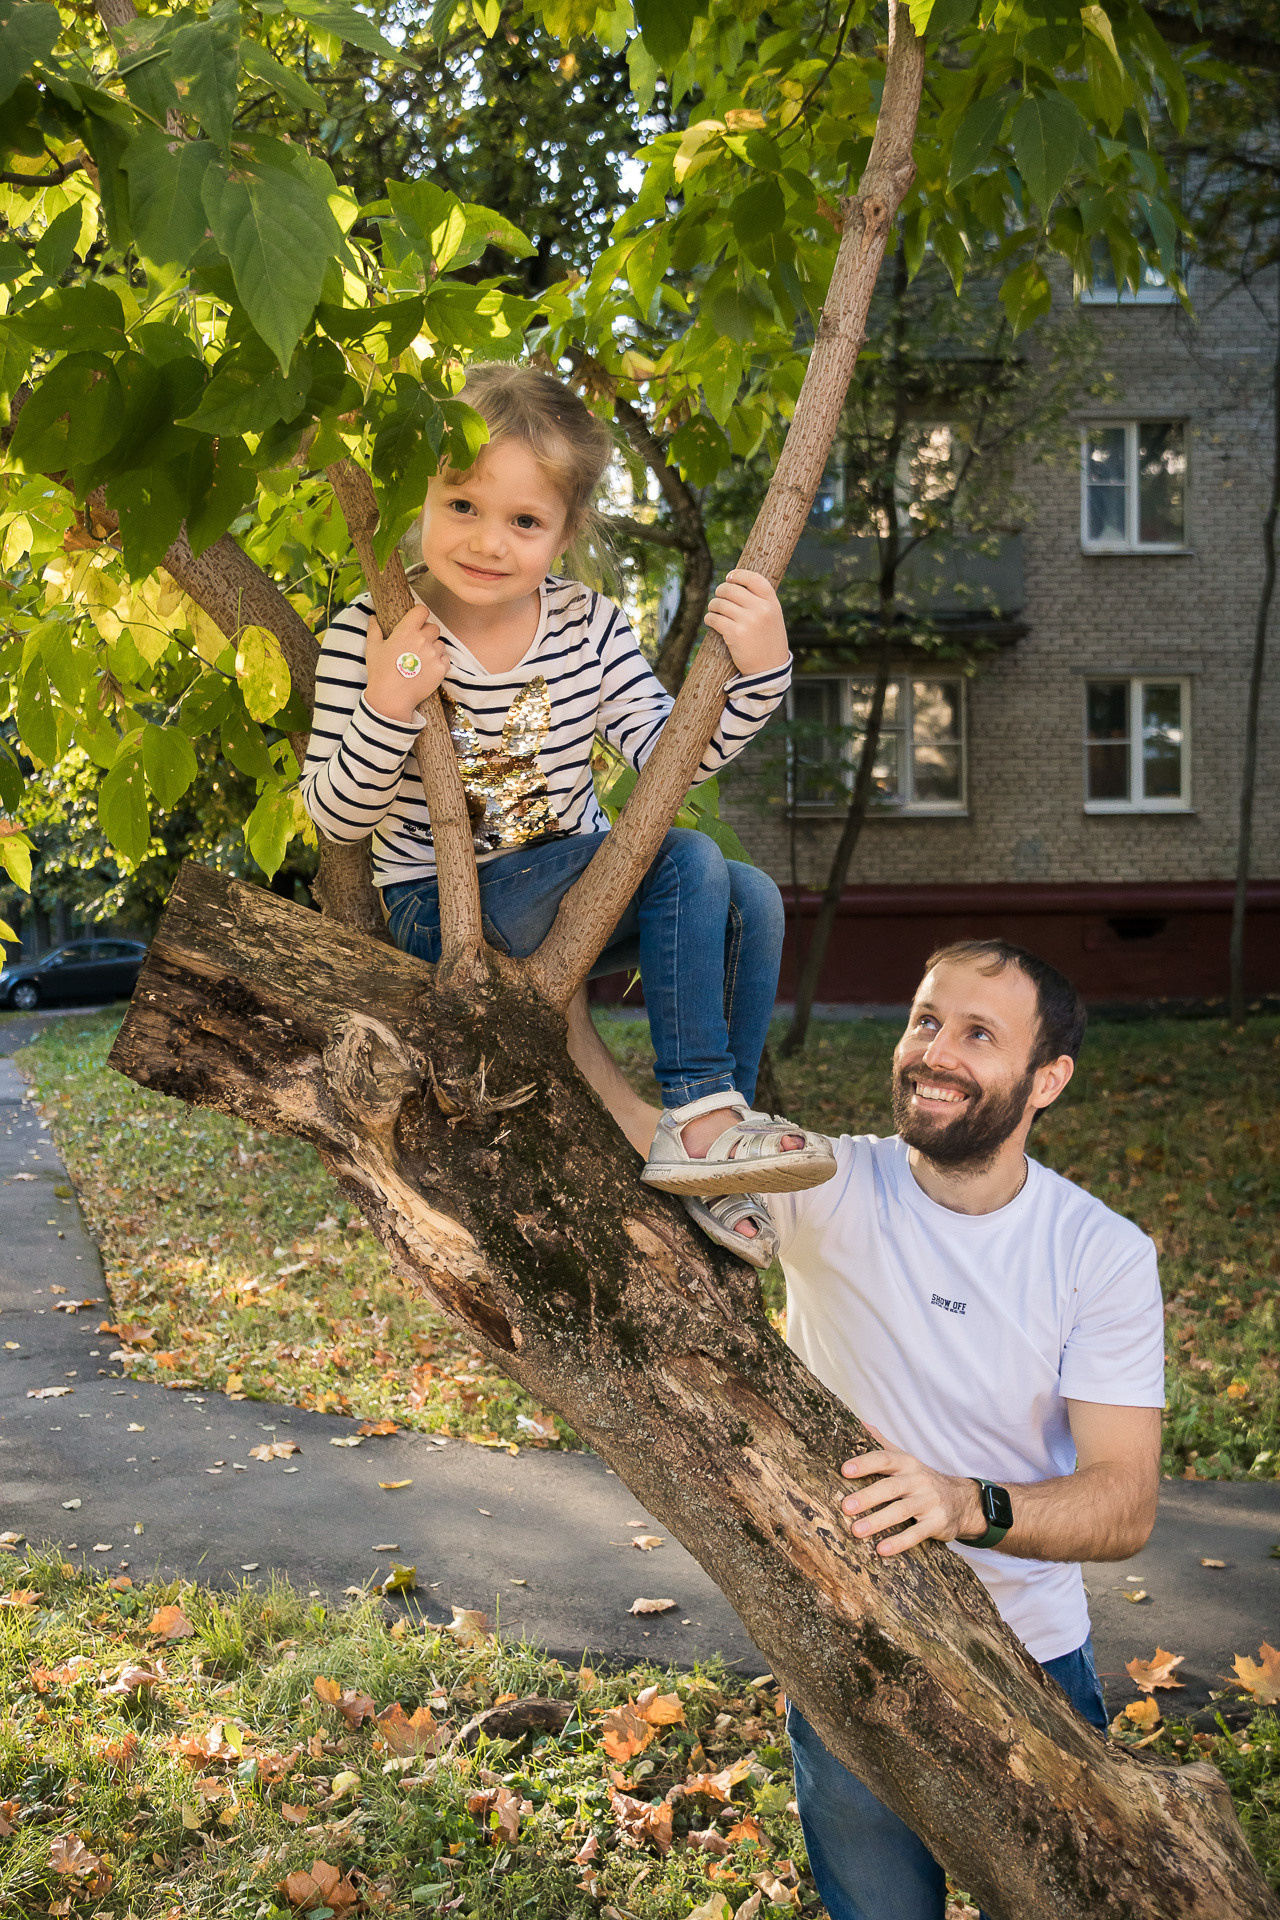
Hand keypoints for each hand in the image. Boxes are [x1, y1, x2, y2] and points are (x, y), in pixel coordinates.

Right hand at [364, 604, 448, 723]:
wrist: (391, 698)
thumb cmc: (380, 672)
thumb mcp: (373, 648)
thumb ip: (374, 630)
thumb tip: (373, 617)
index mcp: (406, 631)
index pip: (422, 611)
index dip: (420, 614)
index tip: (417, 621)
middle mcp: (423, 640)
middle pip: (433, 627)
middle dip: (427, 633)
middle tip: (417, 644)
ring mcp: (433, 655)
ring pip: (440, 643)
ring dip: (433, 648)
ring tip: (421, 659)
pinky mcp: (441, 669)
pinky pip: (445, 659)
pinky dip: (439, 662)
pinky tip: (427, 668)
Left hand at [704, 569, 788, 675]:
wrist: (769, 670)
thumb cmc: (769, 642)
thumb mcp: (773, 618)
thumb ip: (760, 602)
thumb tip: (734, 584)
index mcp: (772, 603)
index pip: (754, 579)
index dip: (738, 575)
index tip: (729, 577)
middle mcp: (761, 609)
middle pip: (732, 589)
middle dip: (720, 591)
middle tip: (718, 598)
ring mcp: (748, 621)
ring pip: (720, 603)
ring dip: (713, 606)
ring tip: (714, 611)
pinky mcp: (735, 634)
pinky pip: (714, 618)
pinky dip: (709, 618)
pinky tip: (710, 620)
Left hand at [839, 1424, 986, 1558]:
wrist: (961, 1500)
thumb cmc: (921, 1480)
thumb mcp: (905, 1459)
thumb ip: (882, 1444)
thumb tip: (859, 1423)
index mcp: (907, 1463)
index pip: (884, 1458)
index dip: (865, 1463)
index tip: (844, 1470)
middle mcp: (918, 1480)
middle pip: (890, 1487)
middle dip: (867, 1496)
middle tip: (845, 1506)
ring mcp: (929, 1502)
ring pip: (902, 1511)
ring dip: (878, 1521)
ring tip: (856, 1531)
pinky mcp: (937, 1523)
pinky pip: (916, 1533)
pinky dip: (899, 1542)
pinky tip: (881, 1549)